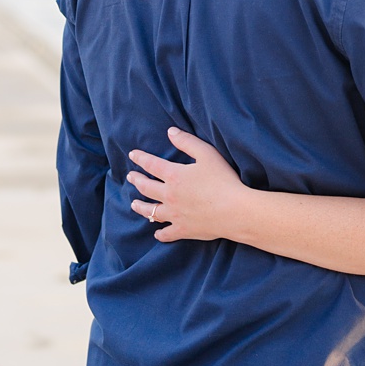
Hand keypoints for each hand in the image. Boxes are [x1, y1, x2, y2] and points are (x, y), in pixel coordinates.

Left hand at [127, 128, 250, 243]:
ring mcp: (174, 215)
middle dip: (136, 180)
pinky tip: (157, 233)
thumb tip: (170, 132)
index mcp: (174, 176)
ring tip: (134, 204)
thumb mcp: (208, 154)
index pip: (151, 164)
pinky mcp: (183, 229)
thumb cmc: (223, 180)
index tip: (133, 154)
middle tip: (130, 177)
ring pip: (151, 211)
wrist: (234, 210)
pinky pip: (166, 233)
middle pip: (146, 188)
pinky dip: (160, 233)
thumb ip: (187, 142)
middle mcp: (169, 195)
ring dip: (140, 207)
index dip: (141, 158)